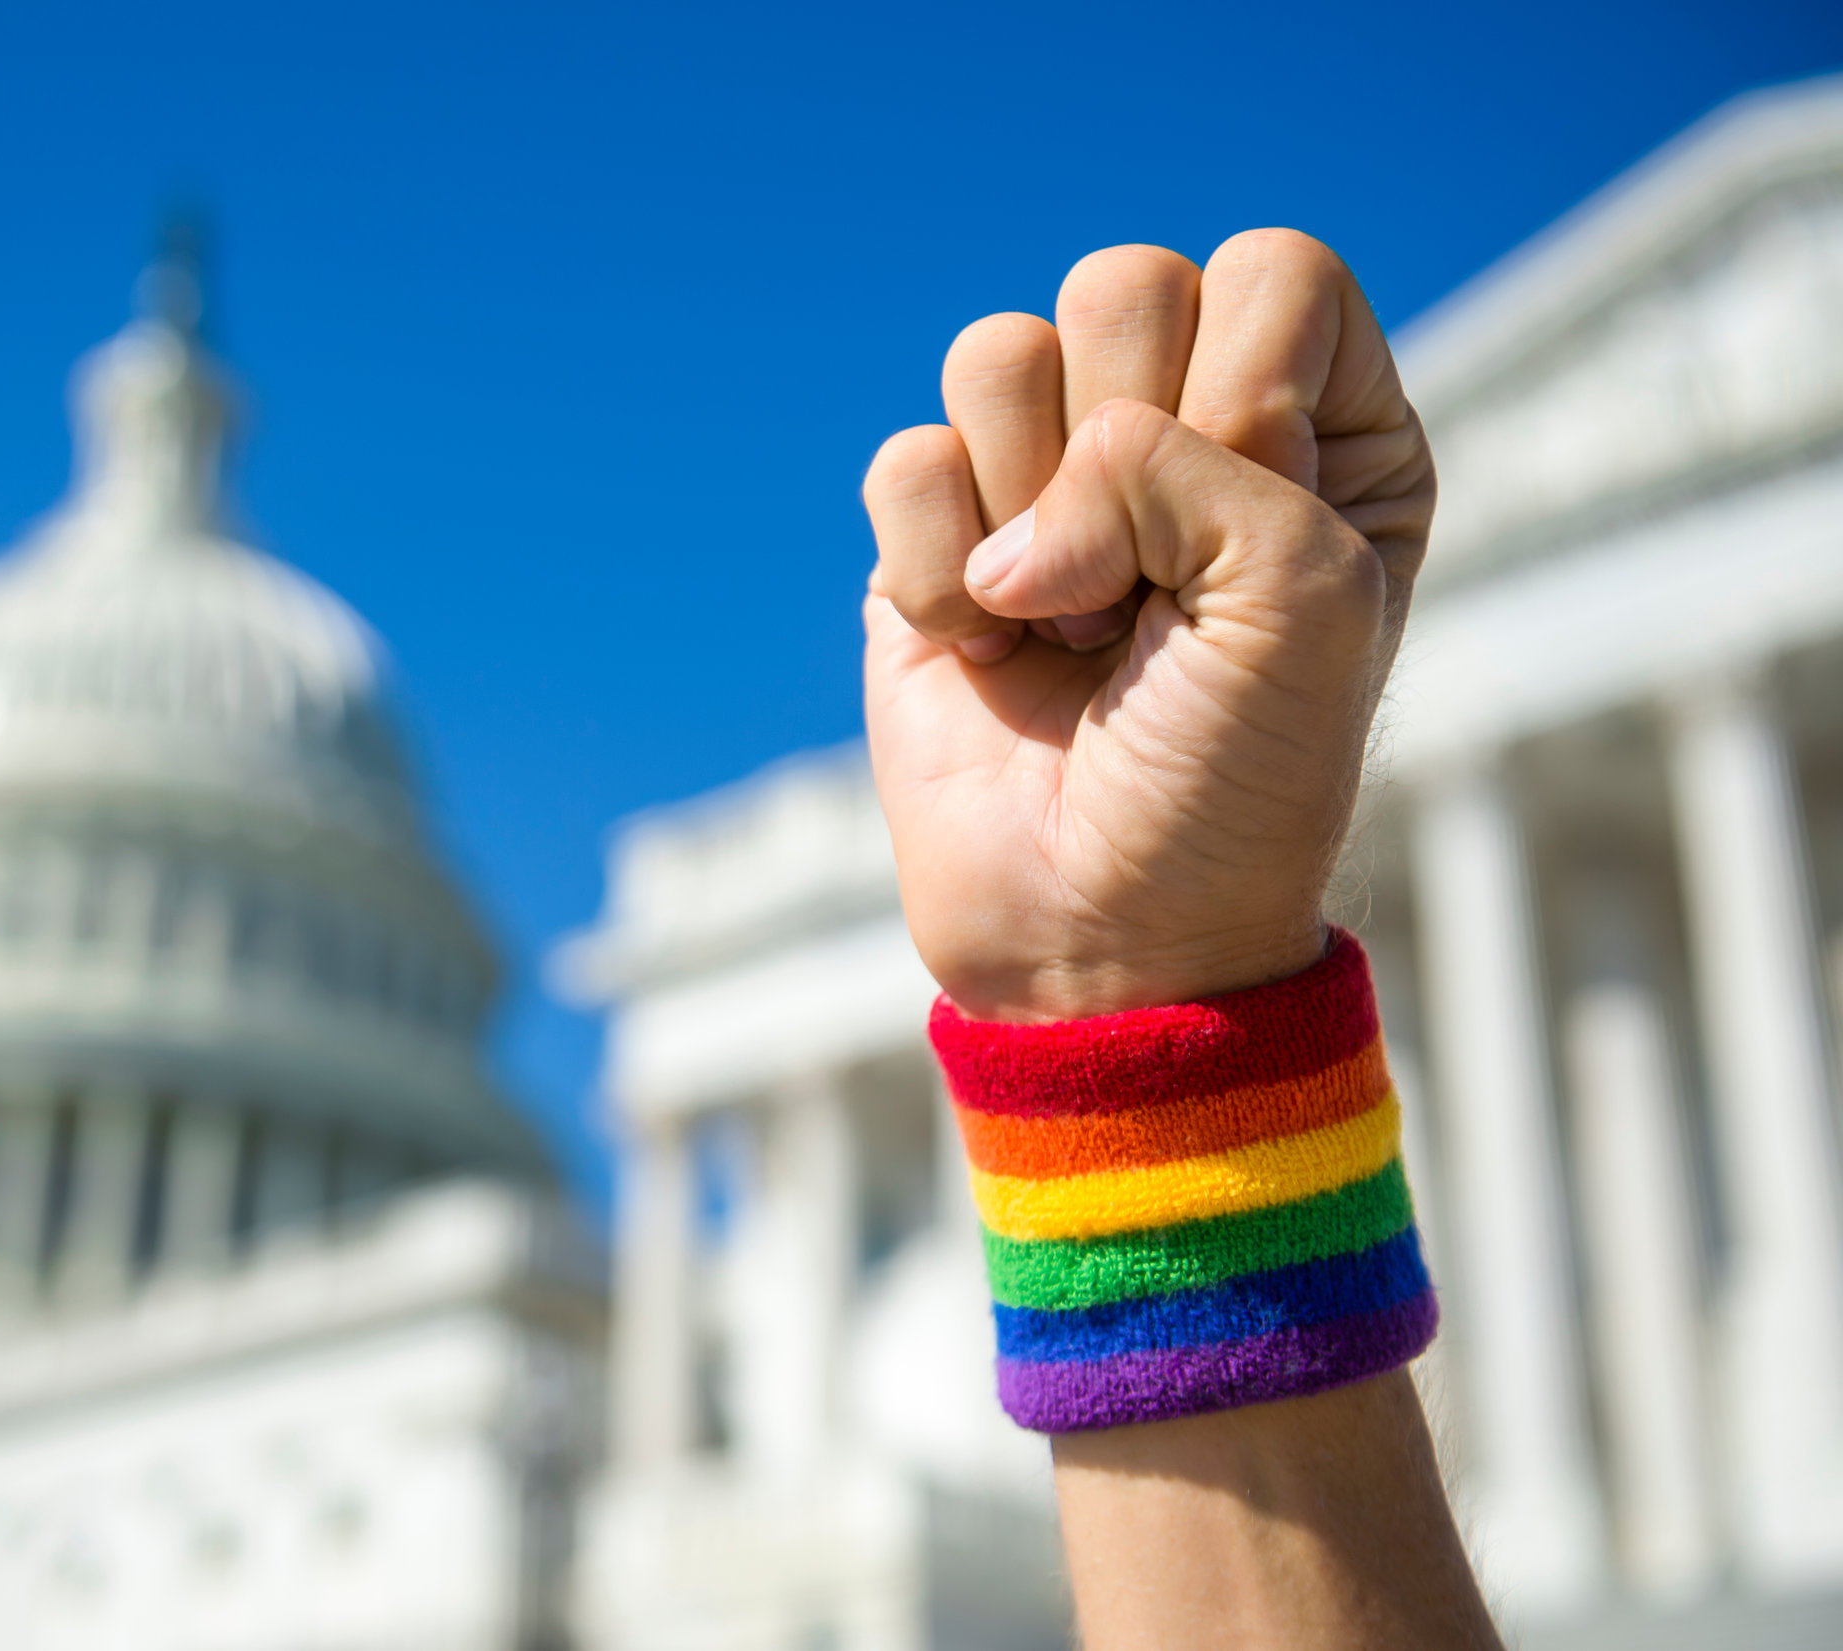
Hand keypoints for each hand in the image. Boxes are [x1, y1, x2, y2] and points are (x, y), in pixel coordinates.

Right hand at [863, 232, 1433, 1021]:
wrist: (1100, 932)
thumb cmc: (1235, 782)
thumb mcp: (1299, 602)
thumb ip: (1192, 463)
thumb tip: (1021, 519)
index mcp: (1322, 429)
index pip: (1268, 272)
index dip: (1244, 392)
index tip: (1241, 546)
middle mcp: (1184, 431)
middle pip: (1121, 286)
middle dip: (1122, 458)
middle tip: (1144, 599)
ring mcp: (1050, 480)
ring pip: (997, 356)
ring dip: (1028, 517)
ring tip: (1065, 631)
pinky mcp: (938, 538)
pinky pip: (904, 462)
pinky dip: (936, 570)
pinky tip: (982, 655)